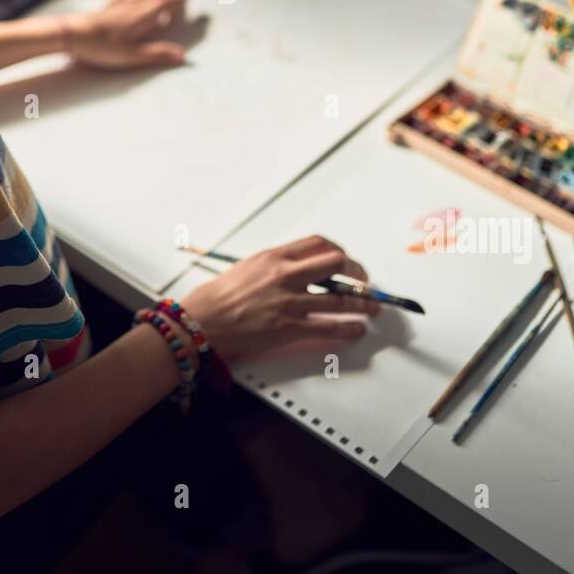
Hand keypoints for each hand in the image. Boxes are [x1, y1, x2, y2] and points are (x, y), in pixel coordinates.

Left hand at [64, 0, 186, 69]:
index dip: (175, 1)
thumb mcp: (131, 55)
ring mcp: (113, 7)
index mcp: (138, 17)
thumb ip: (156, 54)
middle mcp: (128, 8)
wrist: (68, 34)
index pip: (162, 5)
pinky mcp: (101, 11)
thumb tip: (181, 55)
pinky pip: (121, 0)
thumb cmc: (99, 46)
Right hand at [185, 236, 378, 364]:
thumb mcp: (246, 268)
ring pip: (340, 299)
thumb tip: (296, 271)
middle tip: (364, 281)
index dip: (338, 250)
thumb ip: (273, 267)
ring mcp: (290, 303)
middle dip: (357, 272)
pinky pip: (329, 327)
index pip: (317, 244)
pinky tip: (357, 329)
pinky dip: (350, 329)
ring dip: (363, 303)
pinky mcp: (289, 328)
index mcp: (274, 257)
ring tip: (372, 308)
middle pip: (336, 264)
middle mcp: (285, 275)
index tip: (345, 260)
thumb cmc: (215, 299)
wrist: (201, 323)